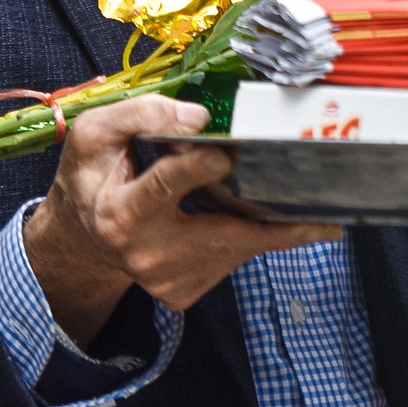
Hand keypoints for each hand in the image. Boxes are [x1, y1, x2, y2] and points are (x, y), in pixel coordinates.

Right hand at [24, 94, 337, 347]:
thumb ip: (141, 115)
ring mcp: (165, 279)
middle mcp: (145, 254)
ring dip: (271, 229)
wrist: (83, 234)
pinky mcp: (183, 291)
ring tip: (313, 215)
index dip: (196, 168)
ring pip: (234, 250)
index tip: (227, 153)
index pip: (164, 187)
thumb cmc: (94, 175)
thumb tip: (199, 116)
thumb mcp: (97, 134)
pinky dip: (252, 238)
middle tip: (324, 220)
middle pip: (221, 236)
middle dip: (275, 227)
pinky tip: (262, 217)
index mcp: (119, 213)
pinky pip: (231, 260)